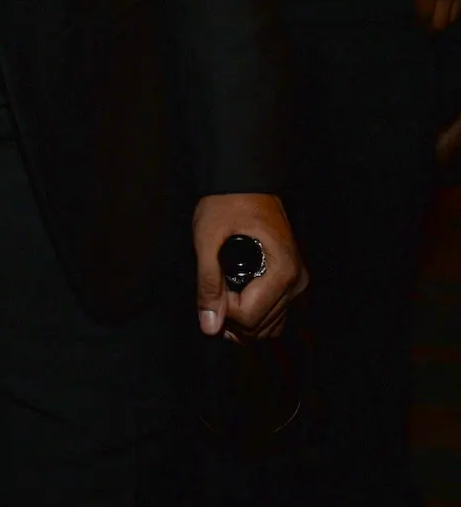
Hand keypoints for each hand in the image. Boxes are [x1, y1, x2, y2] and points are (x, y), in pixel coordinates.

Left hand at [194, 192, 306, 340]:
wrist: (245, 180)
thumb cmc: (227, 202)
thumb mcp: (208, 237)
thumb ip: (208, 281)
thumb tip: (209, 326)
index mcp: (282, 271)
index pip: (250, 316)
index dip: (221, 310)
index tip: (208, 288)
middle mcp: (297, 282)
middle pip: (261, 326)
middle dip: (230, 318)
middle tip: (210, 293)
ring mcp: (298, 283)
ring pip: (270, 326)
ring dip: (242, 321)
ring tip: (219, 297)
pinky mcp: (292, 281)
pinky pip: (276, 313)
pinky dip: (255, 315)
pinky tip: (234, 301)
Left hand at [407, 0, 460, 32]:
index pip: (424, 12)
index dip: (421, 21)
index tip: (419, 25)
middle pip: (443, 20)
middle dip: (435, 25)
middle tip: (429, 27)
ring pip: (456, 14)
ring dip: (447, 17)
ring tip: (440, 16)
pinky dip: (457, 7)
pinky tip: (451, 6)